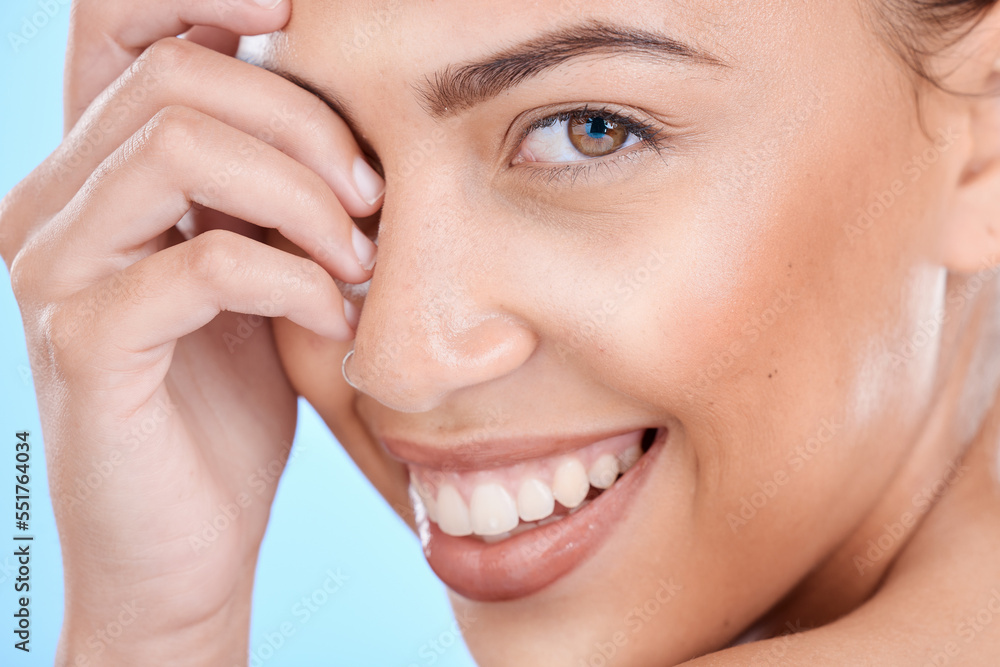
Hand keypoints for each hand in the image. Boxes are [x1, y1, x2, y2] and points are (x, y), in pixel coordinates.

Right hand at [0, 1, 383, 663]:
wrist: (188, 540)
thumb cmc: (232, 398)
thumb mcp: (258, 266)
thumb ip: (270, 184)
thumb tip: (341, 95)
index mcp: (98, 169)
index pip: (125, 22)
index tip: (307, 20)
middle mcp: (54, 201)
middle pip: (177, 77)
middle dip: (303, 123)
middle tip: (369, 199)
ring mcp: (56, 269)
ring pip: (180, 148)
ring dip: (302, 197)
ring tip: (357, 262)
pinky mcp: (84, 343)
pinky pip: (205, 260)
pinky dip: (293, 276)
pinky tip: (331, 313)